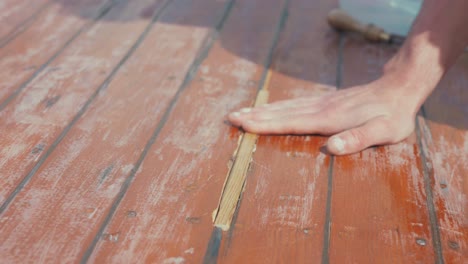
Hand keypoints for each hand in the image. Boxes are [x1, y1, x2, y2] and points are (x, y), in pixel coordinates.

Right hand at [228, 78, 417, 154]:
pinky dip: (277, 107)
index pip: (289, 122)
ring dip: (261, 110)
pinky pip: (294, 104)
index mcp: (328, 119)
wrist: (398, 87)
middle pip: (280, 113)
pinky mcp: (325, 101)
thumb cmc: (392, 114)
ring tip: (242, 112)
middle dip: (254, 116)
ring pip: (284, 107)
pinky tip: (271, 108)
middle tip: (230, 117)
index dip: (265, 124)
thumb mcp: (383, 131)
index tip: (243, 123)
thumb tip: (331, 148)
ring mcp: (321, 103)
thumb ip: (357, 139)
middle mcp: (319, 108)